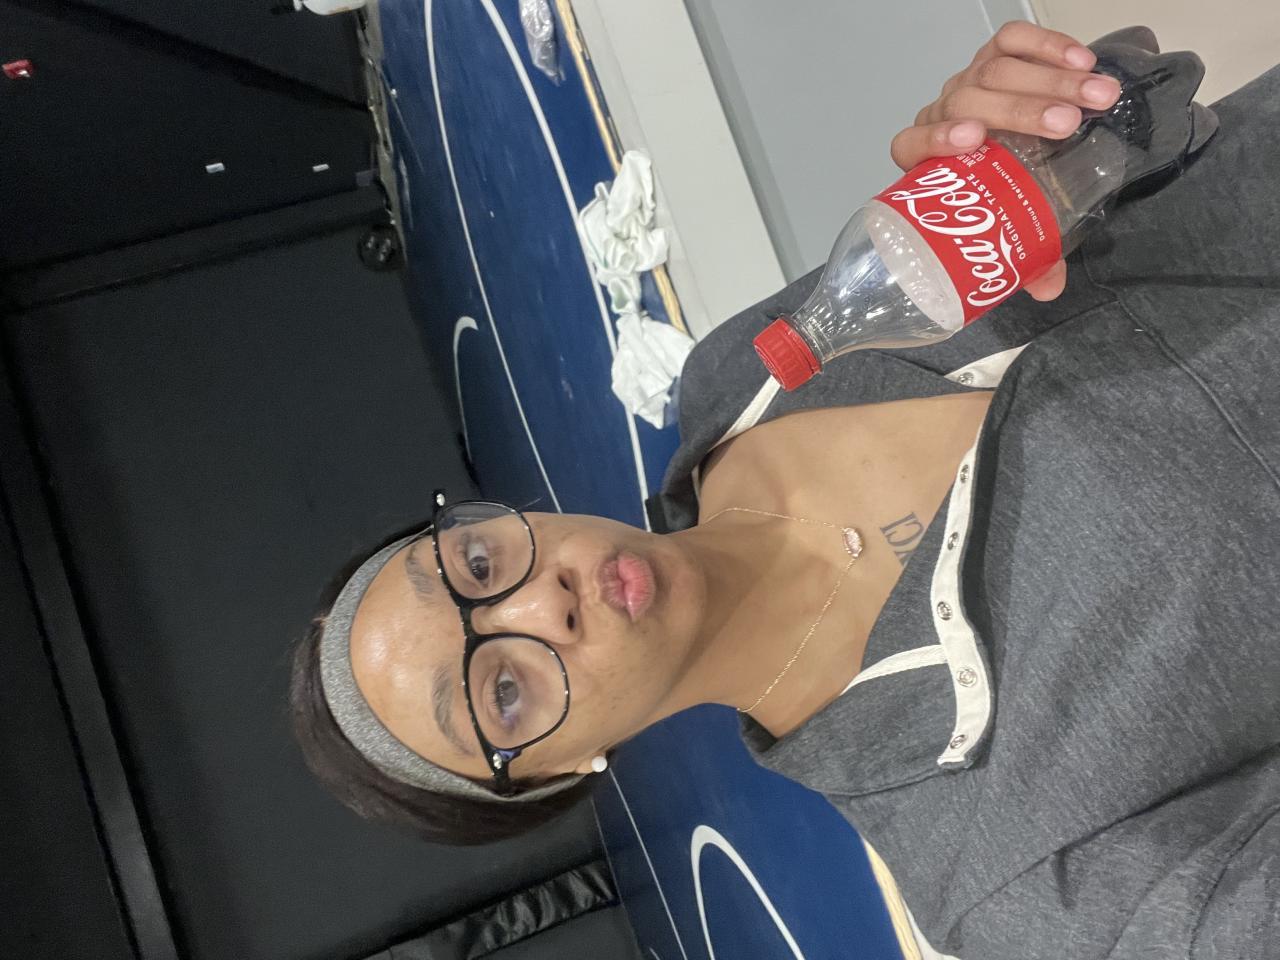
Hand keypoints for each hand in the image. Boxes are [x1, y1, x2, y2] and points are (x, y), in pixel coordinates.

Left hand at [889, 21, 1122, 301]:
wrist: (1011, 145)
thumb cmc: (1002, 193)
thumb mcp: (1010, 224)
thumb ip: (1026, 255)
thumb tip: (1049, 288)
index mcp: (928, 159)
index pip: (914, 143)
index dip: (937, 138)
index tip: (972, 141)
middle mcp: (944, 114)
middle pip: (970, 98)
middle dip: (1020, 109)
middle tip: (1067, 125)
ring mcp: (968, 81)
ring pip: (997, 68)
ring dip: (1051, 80)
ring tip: (1098, 97)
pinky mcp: (995, 56)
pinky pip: (1014, 40)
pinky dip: (1048, 46)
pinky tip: (1083, 61)